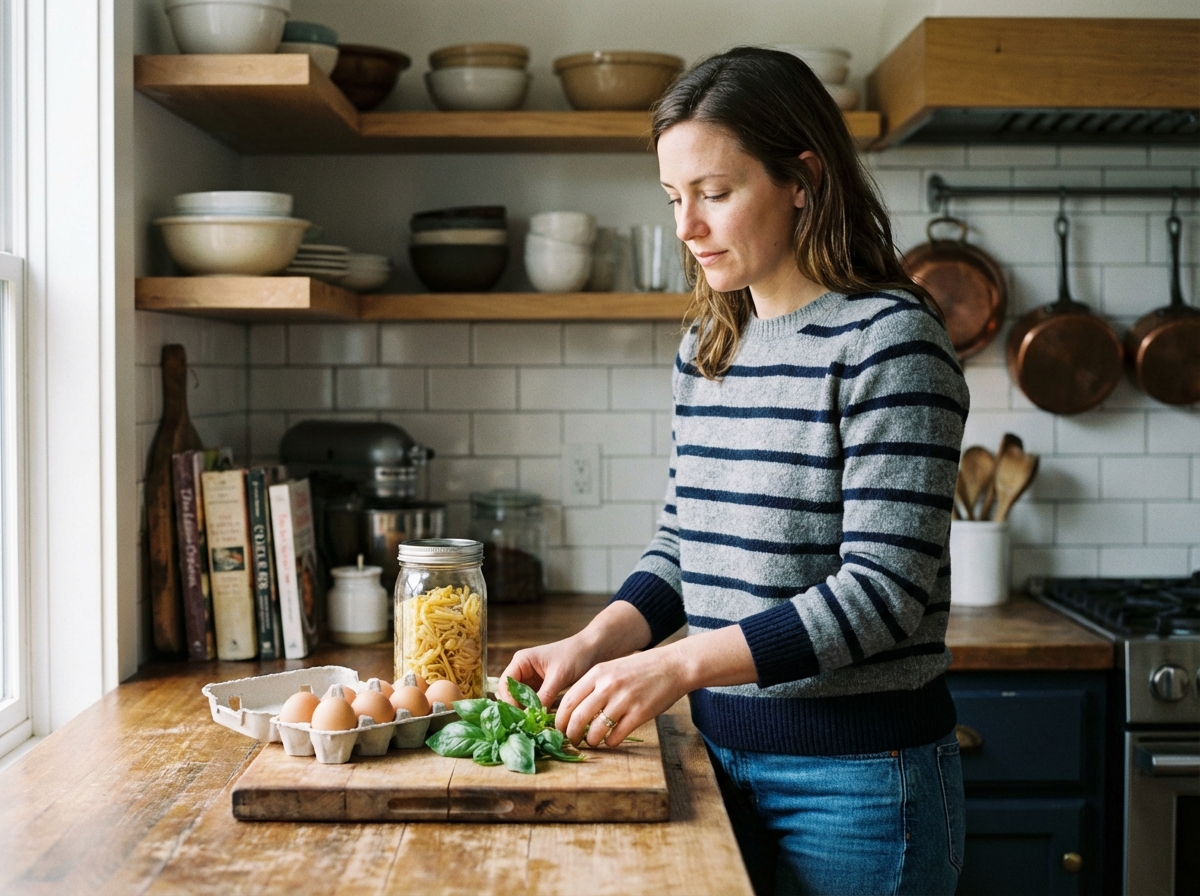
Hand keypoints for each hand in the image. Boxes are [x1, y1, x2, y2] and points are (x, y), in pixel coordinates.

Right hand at [500, 600, 654, 709]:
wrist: (594, 650)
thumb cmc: (575, 655)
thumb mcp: (559, 676)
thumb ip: (544, 695)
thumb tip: (532, 716)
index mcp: (521, 661)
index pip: (505, 685)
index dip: (510, 701)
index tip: (522, 716)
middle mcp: (522, 670)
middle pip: (510, 694)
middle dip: (517, 708)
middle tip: (527, 724)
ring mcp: (531, 679)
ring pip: (521, 700)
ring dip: (526, 711)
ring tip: (535, 724)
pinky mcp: (541, 687)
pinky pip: (532, 702)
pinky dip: (536, 710)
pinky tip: (542, 720)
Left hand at [555, 645, 689, 748]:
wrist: (672, 665)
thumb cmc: (640, 668)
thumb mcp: (612, 668)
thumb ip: (594, 685)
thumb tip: (574, 709)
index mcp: (597, 673)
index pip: (568, 700)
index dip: (560, 719)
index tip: (561, 728)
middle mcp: (608, 686)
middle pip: (577, 717)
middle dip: (571, 734)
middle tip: (572, 739)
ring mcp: (624, 700)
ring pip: (595, 731)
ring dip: (590, 741)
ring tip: (592, 741)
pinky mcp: (639, 714)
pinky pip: (616, 736)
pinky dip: (610, 742)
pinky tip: (611, 740)